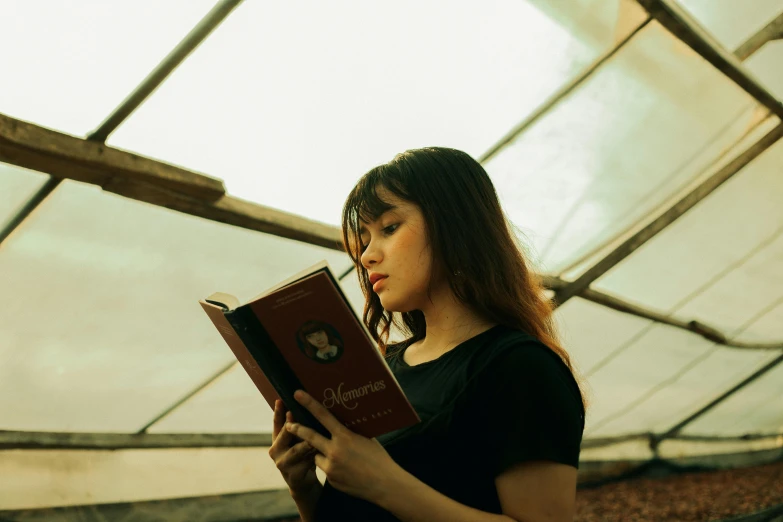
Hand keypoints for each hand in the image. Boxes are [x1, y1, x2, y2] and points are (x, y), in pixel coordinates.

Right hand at [268, 399, 319, 493]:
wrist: (303, 483)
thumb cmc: (302, 456)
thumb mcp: (297, 440)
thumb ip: (298, 427)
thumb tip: (306, 404)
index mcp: (276, 439)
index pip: (276, 422)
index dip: (278, 411)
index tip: (280, 400)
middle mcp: (275, 450)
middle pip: (285, 433)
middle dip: (294, 424)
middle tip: (297, 414)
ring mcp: (282, 464)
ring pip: (297, 448)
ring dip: (308, 442)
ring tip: (317, 435)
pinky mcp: (292, 475)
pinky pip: (306, 462)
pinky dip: (315, 455)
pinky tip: (322, 451)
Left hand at [285, 389, 405, 503]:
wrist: (385, 485)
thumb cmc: (379, 459)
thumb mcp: (366, 439)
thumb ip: (351, 432)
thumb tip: (341, 424)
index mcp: (345, 437)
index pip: (323, 415)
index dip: (309, 403)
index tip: (297, 394)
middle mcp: (334, 451)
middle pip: (309, 436)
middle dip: (297, 429)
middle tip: (289, 424)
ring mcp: (331, 467)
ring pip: (316, 455)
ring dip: (320, 453)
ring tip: (338, 456)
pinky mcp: (330, 480)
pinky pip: (325, 469)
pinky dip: (331, 467)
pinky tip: (346, 470)